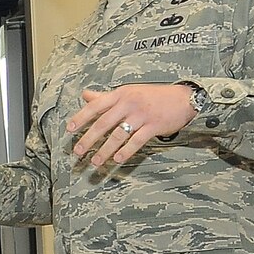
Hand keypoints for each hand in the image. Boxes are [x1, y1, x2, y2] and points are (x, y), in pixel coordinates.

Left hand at [68, 85, 193, 165]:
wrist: (184, 98)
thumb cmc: (153, 96)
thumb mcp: (129, 92)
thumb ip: (106, 96)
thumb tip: (85, 95)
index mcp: (121, 94)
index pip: (96, 106)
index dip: (81, 117)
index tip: (69, 129)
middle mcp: (129, 103)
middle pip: (103, 123)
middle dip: (88, 139)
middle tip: (78, 152)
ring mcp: (142, 115)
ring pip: (118, 135)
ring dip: (105, 150)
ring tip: (95, 161)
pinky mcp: (154, 126)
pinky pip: (136, 141)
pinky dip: (126, 151)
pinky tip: (117, 160)